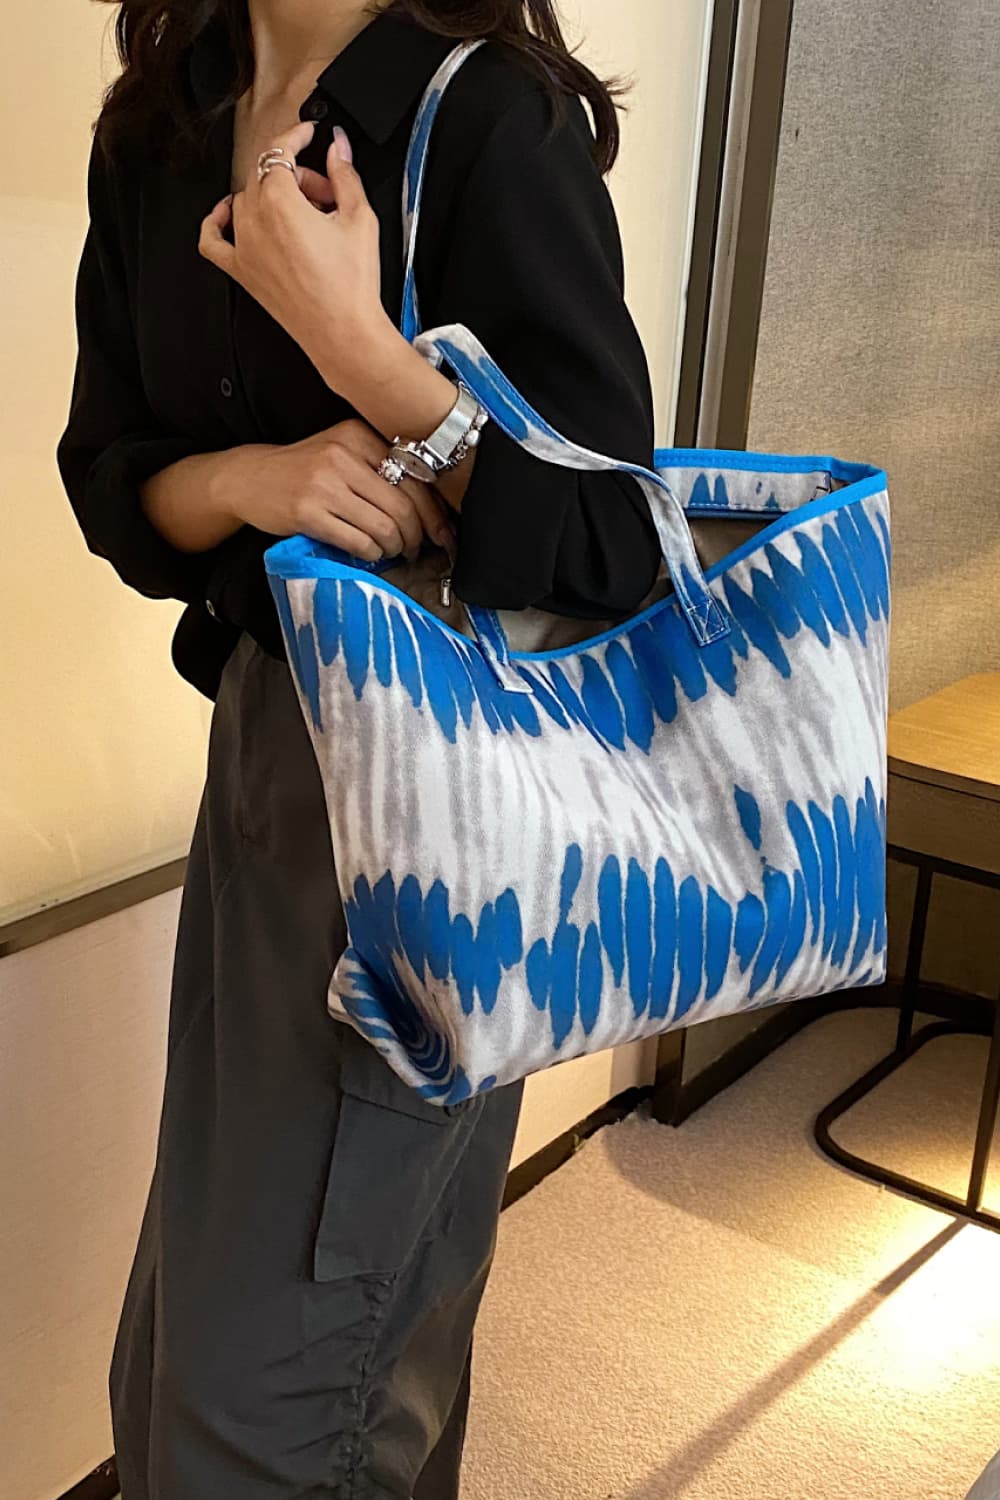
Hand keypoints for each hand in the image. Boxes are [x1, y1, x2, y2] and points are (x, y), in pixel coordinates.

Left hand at [198, 121, 390, 394]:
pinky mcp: (241, 271)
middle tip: (327, 192)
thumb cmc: (351, 286)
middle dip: (297, 175)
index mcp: (280, 203)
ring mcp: (243, 247)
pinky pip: (212, 239)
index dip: (296, 135)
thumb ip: (345, 174)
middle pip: (267, 176)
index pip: (279, 151)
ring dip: (273, 198)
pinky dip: (217, 221)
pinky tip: (229, 215)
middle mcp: (255, 222)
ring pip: (246, 200)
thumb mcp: (359, 218)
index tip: (307, 133)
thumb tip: (338, 147)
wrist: (343, 332)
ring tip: (306, 217)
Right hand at [223, 419, 456, 563]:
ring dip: (396, 547)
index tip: (444, 533)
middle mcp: (343, 455)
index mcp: (358, 435)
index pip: (415, 476)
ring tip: (393, 551)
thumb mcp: (342, 452)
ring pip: (384, 526)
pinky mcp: (308, 512)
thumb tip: (431, 507)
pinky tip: (371, 552)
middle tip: (417, 548)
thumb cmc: (304, 470)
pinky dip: (372, 553)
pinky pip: (358, 541)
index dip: (435, 512)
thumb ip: (380, 467)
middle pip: (404, 505)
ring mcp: (324, 484)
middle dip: (418, 535)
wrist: (249, 478)